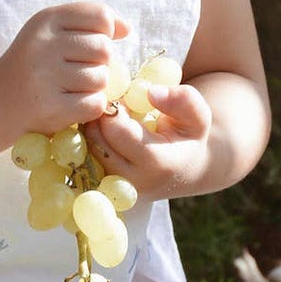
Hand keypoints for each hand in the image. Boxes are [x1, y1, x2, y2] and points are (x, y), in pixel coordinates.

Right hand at [0, 0, 129, 134]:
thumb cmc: (34, 63)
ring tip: (71, 88)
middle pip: (104, 49)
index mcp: (45, 20)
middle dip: (99, 62)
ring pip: (101, 78)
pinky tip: (71, 105)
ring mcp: (44, 77)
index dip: (104, 33)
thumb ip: (89, 22)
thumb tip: (127, 29)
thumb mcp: (52, 31)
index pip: (100, 16)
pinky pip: (95, 104)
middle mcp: (42, 44)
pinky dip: (90, 108)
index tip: (86, 44)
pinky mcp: (50, 107)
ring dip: (94, 87)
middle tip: (76, 70)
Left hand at [84, 80, 213, 198]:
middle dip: (100, 117)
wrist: (182, 170)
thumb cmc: (188, 137)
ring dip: (93, 128)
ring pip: (87, 150)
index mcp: (158, 164)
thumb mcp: (198, 116)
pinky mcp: (102, 189)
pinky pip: (83, 160)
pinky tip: (104, 133)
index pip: (118, 131)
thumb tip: (151, 92)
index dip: (114, 108)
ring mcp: (115, 189)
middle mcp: (134, 182)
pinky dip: (89, 141)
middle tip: (112, 107)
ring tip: (110, 120)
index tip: (121, 100)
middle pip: (98, 140)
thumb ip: (182, 100)